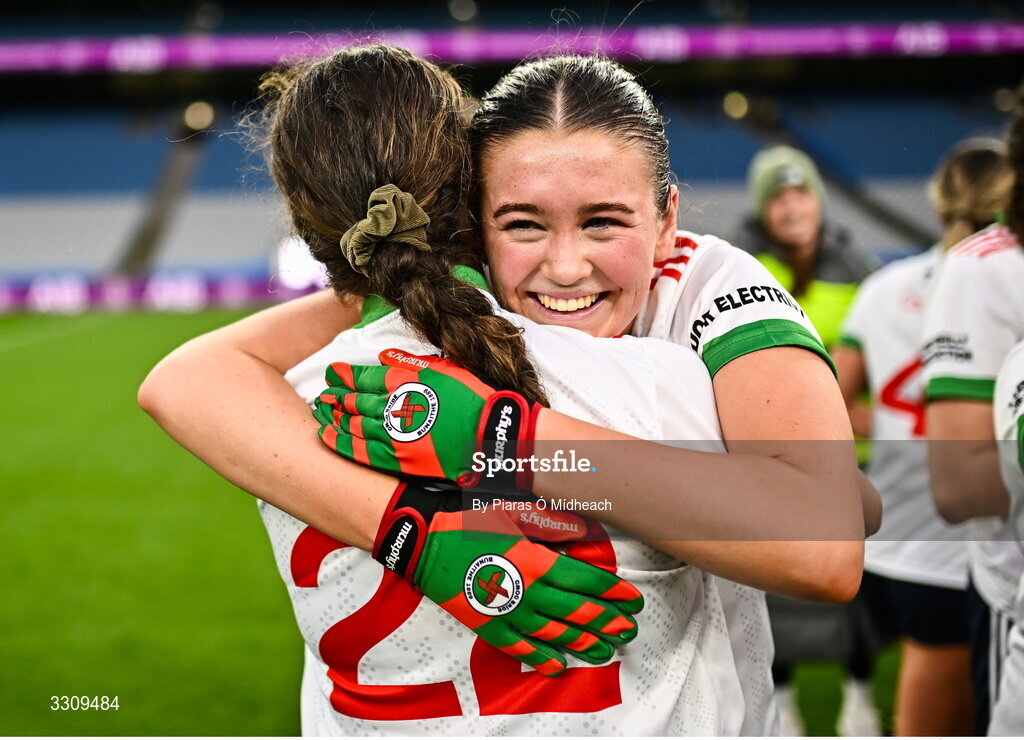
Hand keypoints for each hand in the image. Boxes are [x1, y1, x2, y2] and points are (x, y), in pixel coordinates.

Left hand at [313, 349, 539, 489]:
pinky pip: (362, 450)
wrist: (491, 435)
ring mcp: (395, 434)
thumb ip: (411, 363)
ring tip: (322, 412)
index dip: (344, 375)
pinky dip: (342, 442)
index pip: (364, 376)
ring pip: (353, 424)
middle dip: (335, 396)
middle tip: (323, 394)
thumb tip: (383, 356)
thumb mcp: (445, 369)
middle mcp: (395, 406)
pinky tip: (328, 436)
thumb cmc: (474, 398)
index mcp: (406, 381)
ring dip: (334, 417)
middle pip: (355, 400)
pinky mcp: (399, 459)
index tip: (332, 373)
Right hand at [375, 481, 642, 674]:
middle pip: (578, 611)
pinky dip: (542, 657)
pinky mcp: (488, 626)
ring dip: (584, 642)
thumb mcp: (514, 512)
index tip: (632, 599)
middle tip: (629, 629)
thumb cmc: (470, 520)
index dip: (612, 591)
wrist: (426, 543)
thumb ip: (552, 524)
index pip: (586, 580)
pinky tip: (559, 664)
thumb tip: (584, 531)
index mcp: (537, 561)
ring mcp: (509, 613)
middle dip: (607, 621)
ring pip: (556, 634)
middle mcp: (528, 592)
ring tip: (606, 651)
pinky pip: (521, 648)